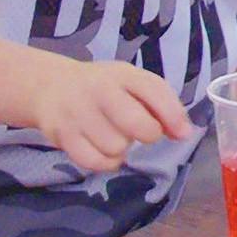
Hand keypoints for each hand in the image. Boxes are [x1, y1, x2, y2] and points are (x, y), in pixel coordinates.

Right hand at [25, 55, 192, 172]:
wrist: (51, 86)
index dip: (173, 116)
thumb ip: (162, 105)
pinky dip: (105, 162)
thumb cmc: (104, 88)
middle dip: (147, 134)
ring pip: (117, 148)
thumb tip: (184, 133)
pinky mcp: (63, 136)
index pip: (155, 92)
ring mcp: (78, 113)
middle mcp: (99, 90)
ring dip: (121, 148)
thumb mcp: (133, 84)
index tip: (181, 133)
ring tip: (113, 134)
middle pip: (137, 125)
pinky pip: (96, 162)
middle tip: (141, 132)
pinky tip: (103, 149)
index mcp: (123, 74)